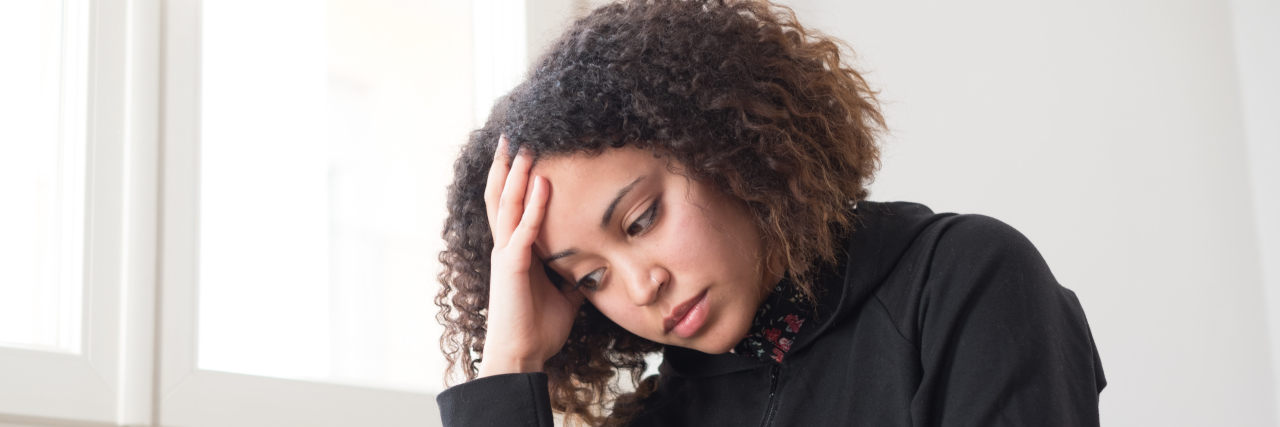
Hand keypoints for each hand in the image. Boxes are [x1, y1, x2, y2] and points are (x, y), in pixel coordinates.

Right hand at [478, 135, 584, 377]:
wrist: (523, 356)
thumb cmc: (539, 328)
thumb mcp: (564, 294)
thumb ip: (572, 274)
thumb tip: (591, 265)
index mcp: (516, 251)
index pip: (512, 205)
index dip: (514, 178)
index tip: (521, 151)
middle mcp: (506, 246)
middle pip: (500, 196)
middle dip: (505, 164)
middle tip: (512, 134)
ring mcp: (506, 254)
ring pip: (506, 204)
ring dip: (516, 173)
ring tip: (523, 145)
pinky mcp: (512, 266)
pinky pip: (524, 229)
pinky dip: (533, 205)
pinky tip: (542, 183)